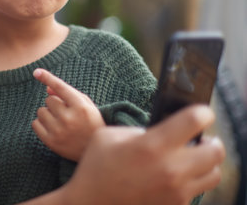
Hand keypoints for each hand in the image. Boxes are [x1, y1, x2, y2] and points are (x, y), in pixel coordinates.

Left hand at [31, 68, 104, 160]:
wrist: (93, 151)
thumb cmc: (90, 123)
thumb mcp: (86, 106)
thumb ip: (68, 94)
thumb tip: (46, 88)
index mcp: (81, 107)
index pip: (60, 87)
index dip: (48, 78)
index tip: (36, 71)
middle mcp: (69, 118)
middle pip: (49, 99)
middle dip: (55, 104)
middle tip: (66, 114)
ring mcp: (59, 131)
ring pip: (40, 111)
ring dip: (48, 114)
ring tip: (60, 122)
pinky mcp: (51, 142)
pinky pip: (35, 124)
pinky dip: (41, 124)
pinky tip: (53, 129)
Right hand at [59, 105, 224, 204]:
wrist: (92, 204)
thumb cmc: (96, 168)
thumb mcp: (109, 136)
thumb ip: (137, 130)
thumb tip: (157, 131)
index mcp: (152, 145)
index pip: (194, 121)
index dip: (202, 112)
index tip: (201, 112)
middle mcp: (170, 169)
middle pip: (216, 151)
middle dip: (211, 140)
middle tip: (201, 138)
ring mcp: (176, 191)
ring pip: (214, 174)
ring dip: (207, 163)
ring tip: (193, 158)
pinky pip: (197, 190)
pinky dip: (193, 180)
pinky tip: (176, 176)